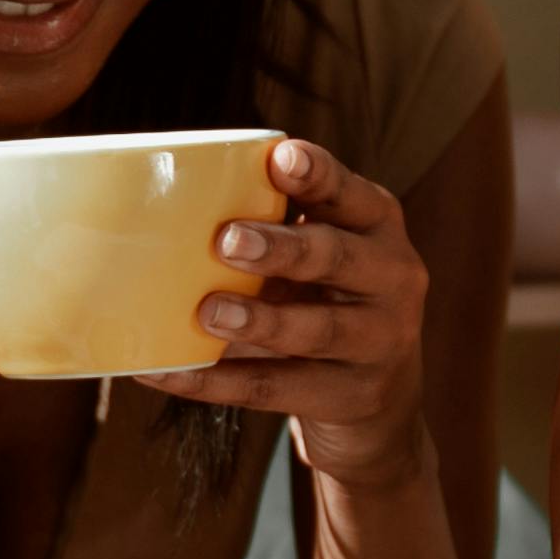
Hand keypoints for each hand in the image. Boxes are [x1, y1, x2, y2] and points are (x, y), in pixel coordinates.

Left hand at [141, 136, 430, 484]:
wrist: (379, 400)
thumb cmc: (327, 301)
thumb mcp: (319, 254)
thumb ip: (275, 223)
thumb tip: (167, 205)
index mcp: (377, 225)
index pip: (350, 192)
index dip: (318, 174)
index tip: (279, 158)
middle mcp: (393, 278)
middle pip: (338, 257)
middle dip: (283, 248)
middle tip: (226, 240)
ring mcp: (380, 342)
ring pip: (318, 328)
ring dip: (261, 320)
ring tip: (208, 312)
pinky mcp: (351, 396)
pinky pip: (278, 388)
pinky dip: (218, 382)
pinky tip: (170, 371)